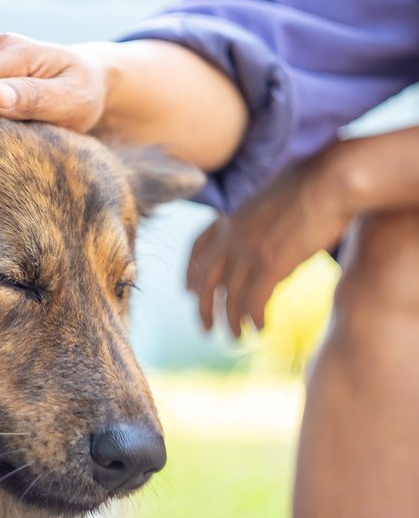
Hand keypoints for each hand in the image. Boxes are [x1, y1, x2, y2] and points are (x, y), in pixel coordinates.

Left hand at [186, 146, 355, 337]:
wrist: (332, 179)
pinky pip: (253, 301)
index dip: (189, 273)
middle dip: (202, 308)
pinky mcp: (270, 265)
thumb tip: (266, 219)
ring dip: (230, 321)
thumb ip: (259, 213)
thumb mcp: (272, 194)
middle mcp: (232, 237)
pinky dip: (253, 318)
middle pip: (205, 281)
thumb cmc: (314, 181)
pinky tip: (260, 328)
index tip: (186, 291)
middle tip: (206, 330)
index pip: (196, 249)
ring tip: (235, 338)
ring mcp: (248, 251)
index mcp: (231, 218)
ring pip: (228, 297)